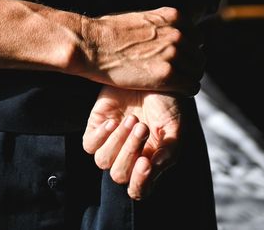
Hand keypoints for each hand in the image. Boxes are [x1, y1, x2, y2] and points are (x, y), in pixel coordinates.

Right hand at [82, 6, 203, 94]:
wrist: (93, 44)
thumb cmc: (110, 31)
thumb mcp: (141, 17)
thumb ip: (160, 24)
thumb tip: (169, 30)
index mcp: (172, 16)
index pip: (197, 37)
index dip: (189, 49)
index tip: (180, 58)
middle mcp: (177, 33)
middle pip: (199, 56)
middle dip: (190, 66)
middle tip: (178, 75)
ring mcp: (173, 54)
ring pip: (197, 72)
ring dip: (188, 79)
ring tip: (175, 84)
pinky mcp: (167, 75)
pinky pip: (191, 86)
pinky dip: (186, 90)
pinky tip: (174, 90)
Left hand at [82, 85, 183, 200]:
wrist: (150, 72)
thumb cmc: (166, 101)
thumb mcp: (174, 126)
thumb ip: (168, 151)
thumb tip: (152, 168)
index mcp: (148, 162)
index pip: (138, 190)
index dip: (139, 183)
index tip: (145, 162)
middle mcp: (127, 156)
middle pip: (119, 175)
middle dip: (130, 152)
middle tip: (142, 127)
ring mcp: (110, 142)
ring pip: (103, 161)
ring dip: (118, 141)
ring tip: (132, 120)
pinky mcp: (96, 126)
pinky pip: (89, 145)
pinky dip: (101, 136)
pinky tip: (114, 121)